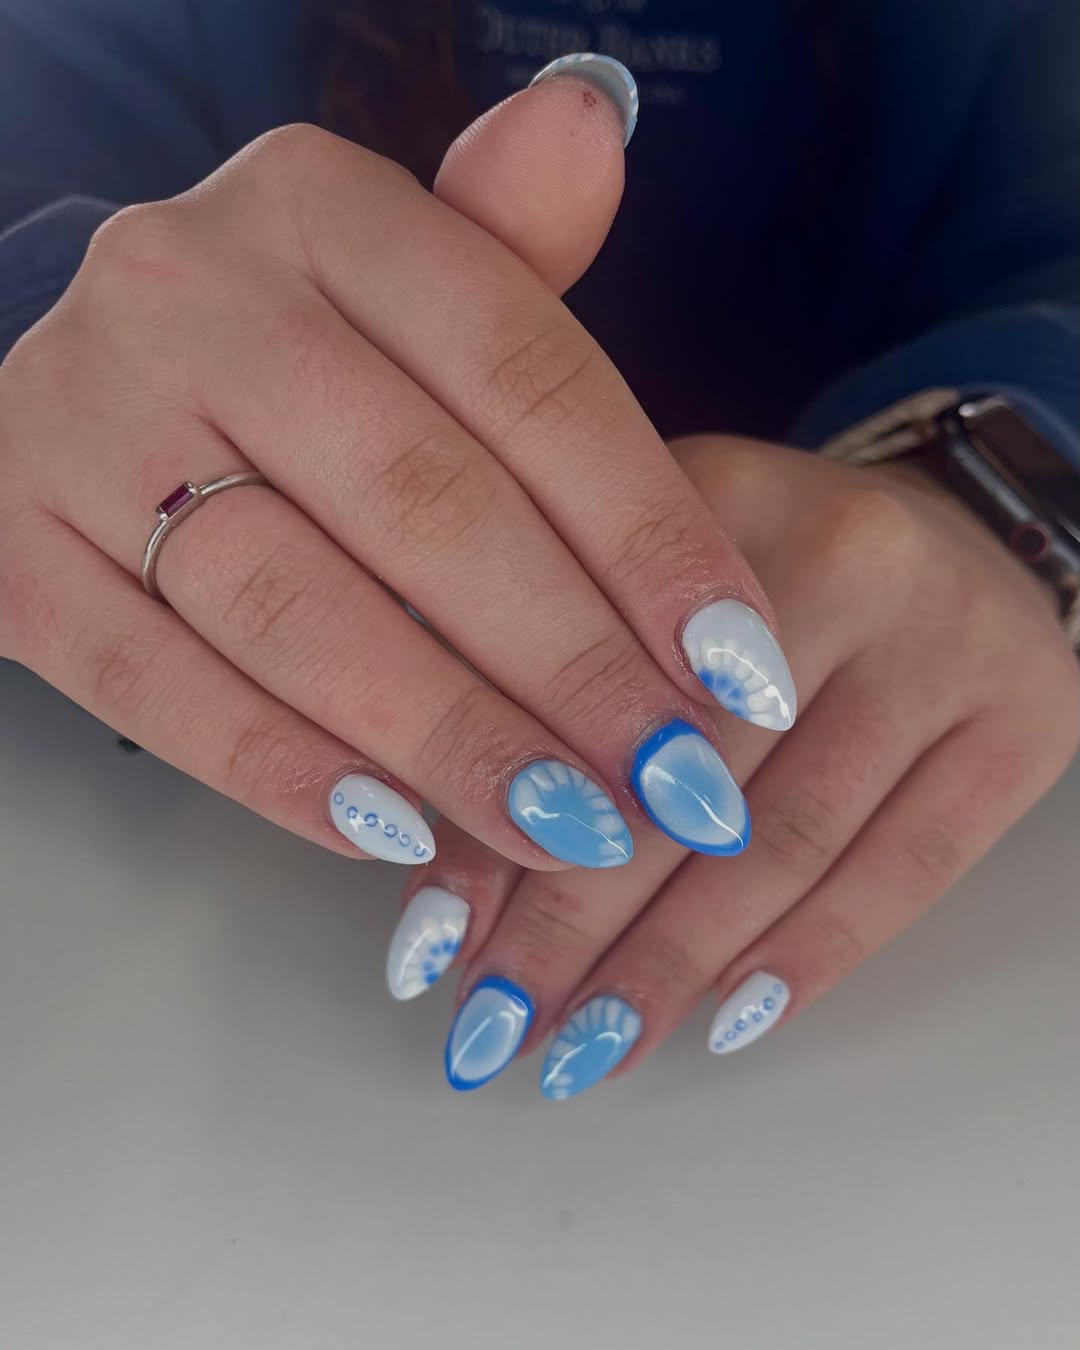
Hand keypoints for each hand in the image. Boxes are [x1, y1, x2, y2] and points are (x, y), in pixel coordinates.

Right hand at [0, 63, 786, 873]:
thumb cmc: (296, 352)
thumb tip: (586, 125)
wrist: (89, 384)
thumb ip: (503, 249)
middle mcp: (187, 289)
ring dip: (450, 740)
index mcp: (319, 207)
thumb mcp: (398, 283)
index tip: (740, 669)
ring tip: (568, 831)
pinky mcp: (11, 546)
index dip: (650, 535)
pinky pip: (155, 687)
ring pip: (297, 609)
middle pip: (425, 506)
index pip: (530, 376)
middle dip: (571, 667)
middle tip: (672, 784)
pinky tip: (404, 839)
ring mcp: (79, 419)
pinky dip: (286, 774)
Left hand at [403, 436, 1078, 1092]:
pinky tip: (722, 1019)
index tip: (435, 947)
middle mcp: (851, 554)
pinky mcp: (1025, 725)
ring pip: (792, 840)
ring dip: (676, 967)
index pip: (589, 692)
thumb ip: (528, 698)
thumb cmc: (755, 570)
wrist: (942, 536)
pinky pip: (909, 870)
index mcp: (714, 499)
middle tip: (501, 1023)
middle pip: (691, 776)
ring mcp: (954, 644)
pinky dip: (809, 957)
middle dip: (579, 925)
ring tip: (592, 1044)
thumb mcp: (632, 579)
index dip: (503, 831)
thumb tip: (438, 889)